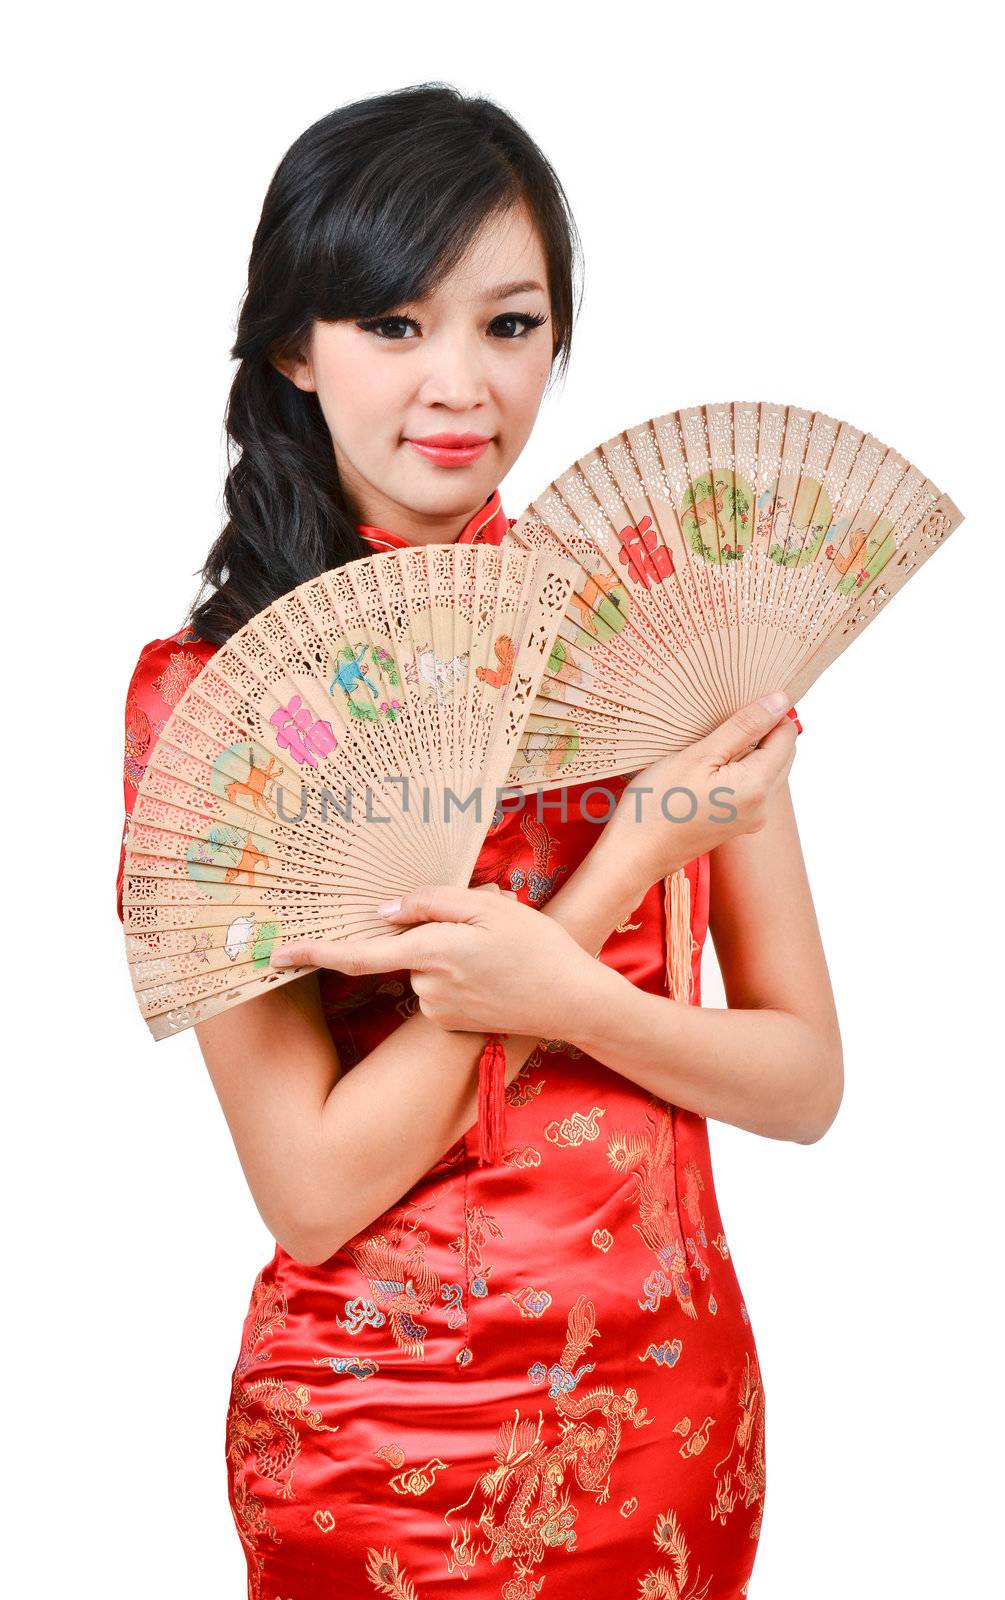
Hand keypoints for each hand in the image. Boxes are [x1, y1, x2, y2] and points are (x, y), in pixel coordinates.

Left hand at [269, 883, 592, 1040]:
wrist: (572, 1000)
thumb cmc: (536, 945)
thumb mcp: (489, 905)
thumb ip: (431, 903)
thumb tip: (386, 911)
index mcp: (433, 951)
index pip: (358, 954)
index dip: (314, 952)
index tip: (276, 955)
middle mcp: (427, 985)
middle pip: (400, 951)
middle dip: (428, 935)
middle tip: (482, 933)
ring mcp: (437, 1010)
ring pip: (420, 969)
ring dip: (445, 956)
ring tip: (495, 953)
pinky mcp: (449, 1023)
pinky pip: (437, 989)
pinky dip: (455, 977)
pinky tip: (492, 975)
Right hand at [594, 691, 798, 892]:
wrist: (634, 854)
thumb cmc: (657, 803)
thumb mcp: (699, 754)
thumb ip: (744, 727)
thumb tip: (780, 700)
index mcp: (758, 786)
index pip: (787, 736)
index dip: (770, 713)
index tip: (741, 701)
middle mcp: (763, 807)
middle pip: (781, 754)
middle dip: (762, 731)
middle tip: (725, 716)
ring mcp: (750, 819)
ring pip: (766, 770)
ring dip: (749, 750)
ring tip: (712, 740)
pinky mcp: (736, 824)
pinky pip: (750, 787)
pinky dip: (738, 770)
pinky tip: (709, 765)